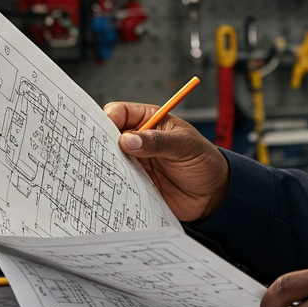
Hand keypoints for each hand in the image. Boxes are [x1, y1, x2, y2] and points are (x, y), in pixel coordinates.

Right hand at [104, 101, 229, 221]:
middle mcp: (137, 140)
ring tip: (100, 172)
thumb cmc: (203, 162)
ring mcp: (134, 161)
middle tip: (95, 153)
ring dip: (103, 164)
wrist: (212, 194)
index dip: (108, 118)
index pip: (120, 112)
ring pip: (108, 159)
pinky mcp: (134, 182)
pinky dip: (110, 183)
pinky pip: (116, 180)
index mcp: (149, 120)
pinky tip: (108, 187)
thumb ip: (158, 142)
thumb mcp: (184, 146)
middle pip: (107, 136)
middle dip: (99, 143)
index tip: (103, 130)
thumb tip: (127, 140)